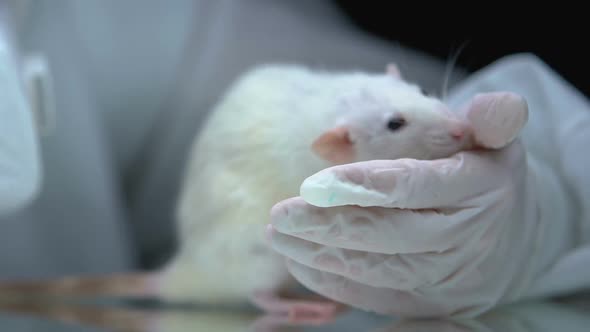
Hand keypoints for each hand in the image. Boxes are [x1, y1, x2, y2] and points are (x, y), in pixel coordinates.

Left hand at [267, 93, 574, 317]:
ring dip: (321, 255)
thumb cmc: (484, 173)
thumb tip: (484, 103)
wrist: (510, 235)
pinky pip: (376, 297)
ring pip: (378, 270)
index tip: (311, 185)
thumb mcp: (490, 136)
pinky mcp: (430, 304)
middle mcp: (468, 236)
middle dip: (328, 226)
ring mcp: (449, 276)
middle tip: (279, 215)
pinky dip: (333, 282)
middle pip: (390, 234)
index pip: (416, 186)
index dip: (363, 186)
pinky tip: (299, 261)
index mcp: (481, 186)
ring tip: (278, 235)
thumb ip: (481, 118)